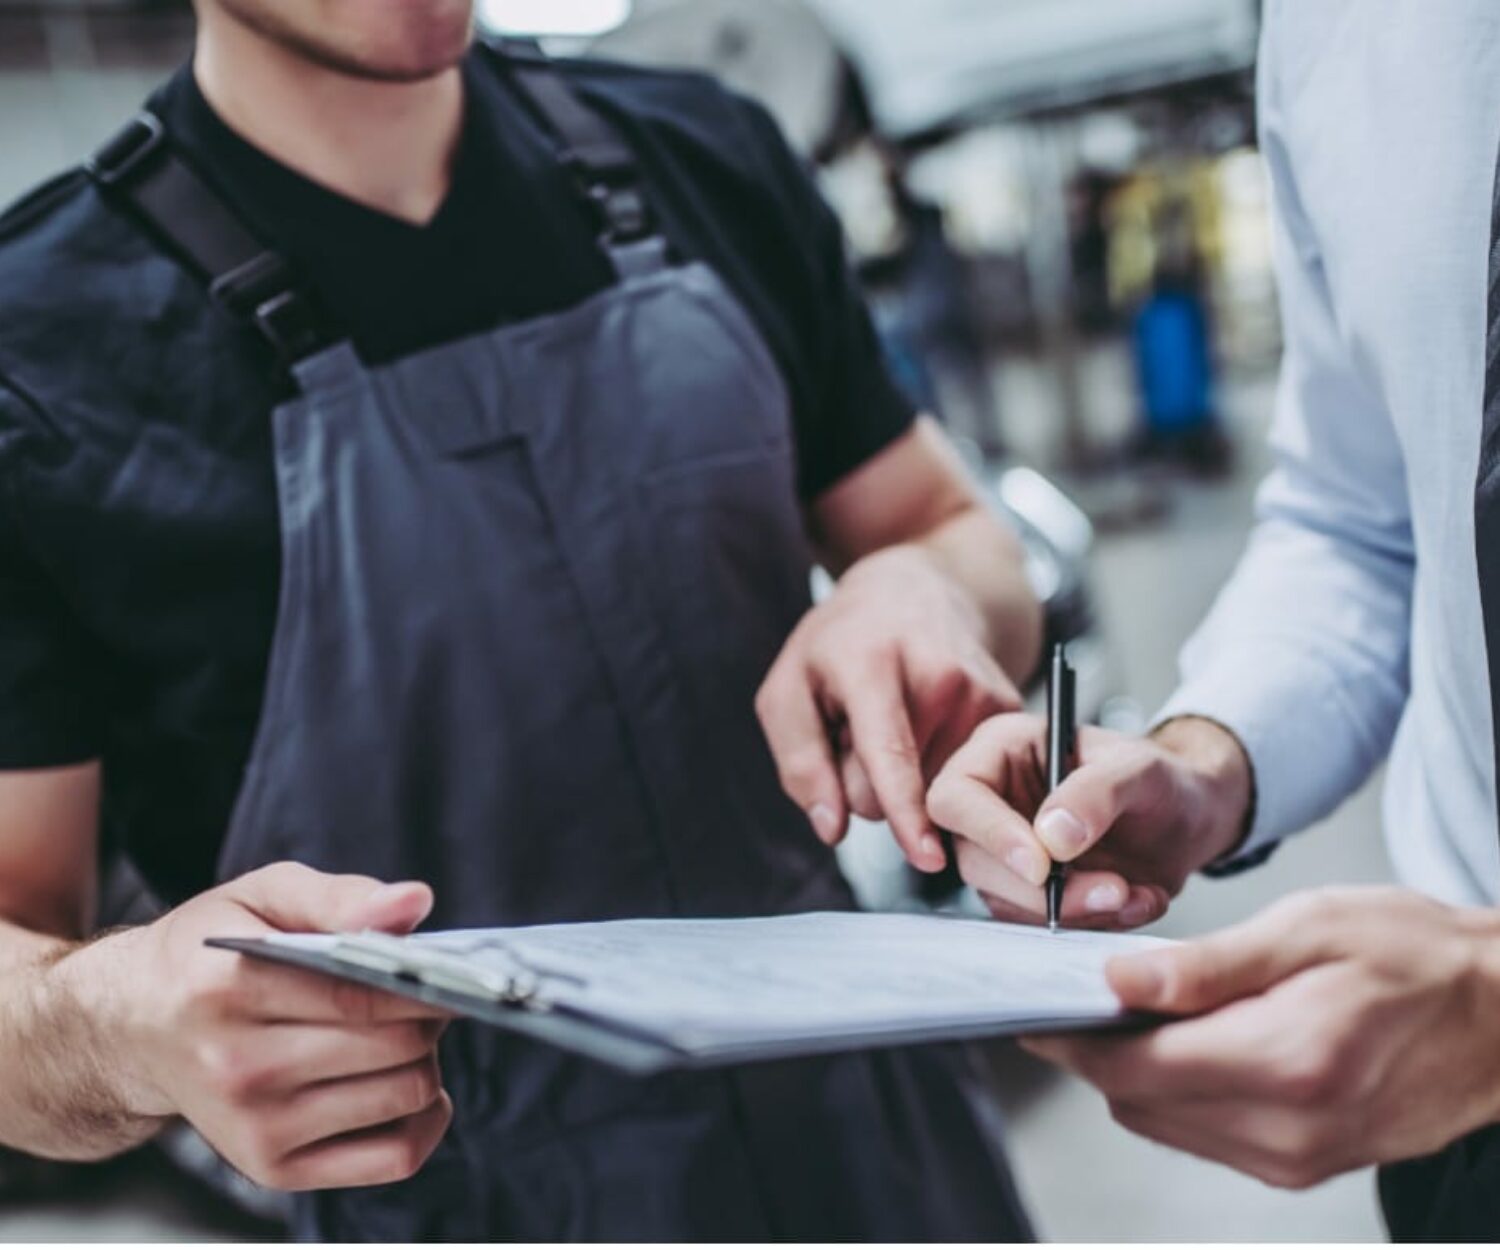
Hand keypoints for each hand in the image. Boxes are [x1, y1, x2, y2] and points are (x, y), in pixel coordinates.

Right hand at [60, 862, 452, 1190]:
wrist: (135, 1028)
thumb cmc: (212, 952)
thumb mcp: (260, 897)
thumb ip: (339, 897)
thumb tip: (415, 903)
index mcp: (227, 991)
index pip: (360, 996)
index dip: (425, 984)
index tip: (454, 970)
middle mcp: (237, 1070)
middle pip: (393, 1048)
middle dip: (431, 1015)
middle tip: (425, 994)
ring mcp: (255, 1130)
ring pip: (402, 1096)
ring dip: (426, 1060)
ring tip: (401, 1032)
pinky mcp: (275, 1170)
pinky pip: (395, 1157)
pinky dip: (425, 1119)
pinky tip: (407, 1083)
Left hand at [756, 544, 1021, 870]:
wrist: (918, 593)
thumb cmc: (843, 646)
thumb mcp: (790, 688)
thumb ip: (799, 761)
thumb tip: (832, 829)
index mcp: (872, 664)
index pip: (890, 753)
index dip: (905, 810)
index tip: (928, 856)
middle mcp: (938, 677)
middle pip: (898, 791)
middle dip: (867, 781)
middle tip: (862, 728)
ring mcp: (981, 693)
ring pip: (931, 793)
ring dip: (905, 775)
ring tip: (899, 720)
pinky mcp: (1009, 710)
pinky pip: (964, 779)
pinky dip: (936, 767)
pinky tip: (928, 725)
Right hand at [925, 714, 1250, 927]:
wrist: (1191, 820)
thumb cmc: (1161, 779)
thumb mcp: (1140, 768)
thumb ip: (1097, 791)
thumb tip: (1051, 837)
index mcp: (1001, 751)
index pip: (957, 796)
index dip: (989, 833)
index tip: (1041, 865)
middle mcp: (993, 802)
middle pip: (974, 859)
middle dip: (1042, 889)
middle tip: (1110, 888)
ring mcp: (1008, 852)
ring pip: (1006, 900)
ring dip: (1072, 910)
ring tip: (1133, 892)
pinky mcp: (1031, 894)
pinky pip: (1040, 924)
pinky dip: (1090, 923)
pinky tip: (1134, 900)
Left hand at [1023, 887, 1499, 1187]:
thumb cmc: (1415, 955)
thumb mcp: (1308, 929)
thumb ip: (1207, 965)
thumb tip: (1120, 981)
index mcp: (1285, 1063)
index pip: (1133, 1068)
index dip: (1070, 1040)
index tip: (1031, 1009)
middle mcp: (1286, 1129)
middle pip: (1138, 1103)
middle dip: (1094, 1054)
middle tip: (1073, 998)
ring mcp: (1297, 1158)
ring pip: (1164, 1124)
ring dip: (1132, 1073)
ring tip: (1127, 1012)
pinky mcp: (1304, 1163)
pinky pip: (1206, 1135)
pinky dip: (1176, 1091)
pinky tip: (1183, 1042)